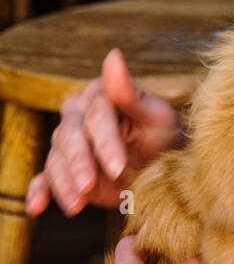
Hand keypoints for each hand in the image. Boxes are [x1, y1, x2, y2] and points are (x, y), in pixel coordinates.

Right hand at [26, 49, 183, 216]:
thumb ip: (132, 93)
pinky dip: (40, 192)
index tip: (117, 165)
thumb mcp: (158, 117)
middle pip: (70, 138)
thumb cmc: (165, 137)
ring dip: (63, 183)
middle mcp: (77, 116)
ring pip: (56, 160)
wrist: (165, 169)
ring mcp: (67, 144)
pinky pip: (45, 179)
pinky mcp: (63, 169)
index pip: (97, 117)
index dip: (105, 142)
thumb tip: (112, 56)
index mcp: (100, 96)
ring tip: (75, 205)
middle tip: (89, 186)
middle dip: (79, 164)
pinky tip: (37, 207)